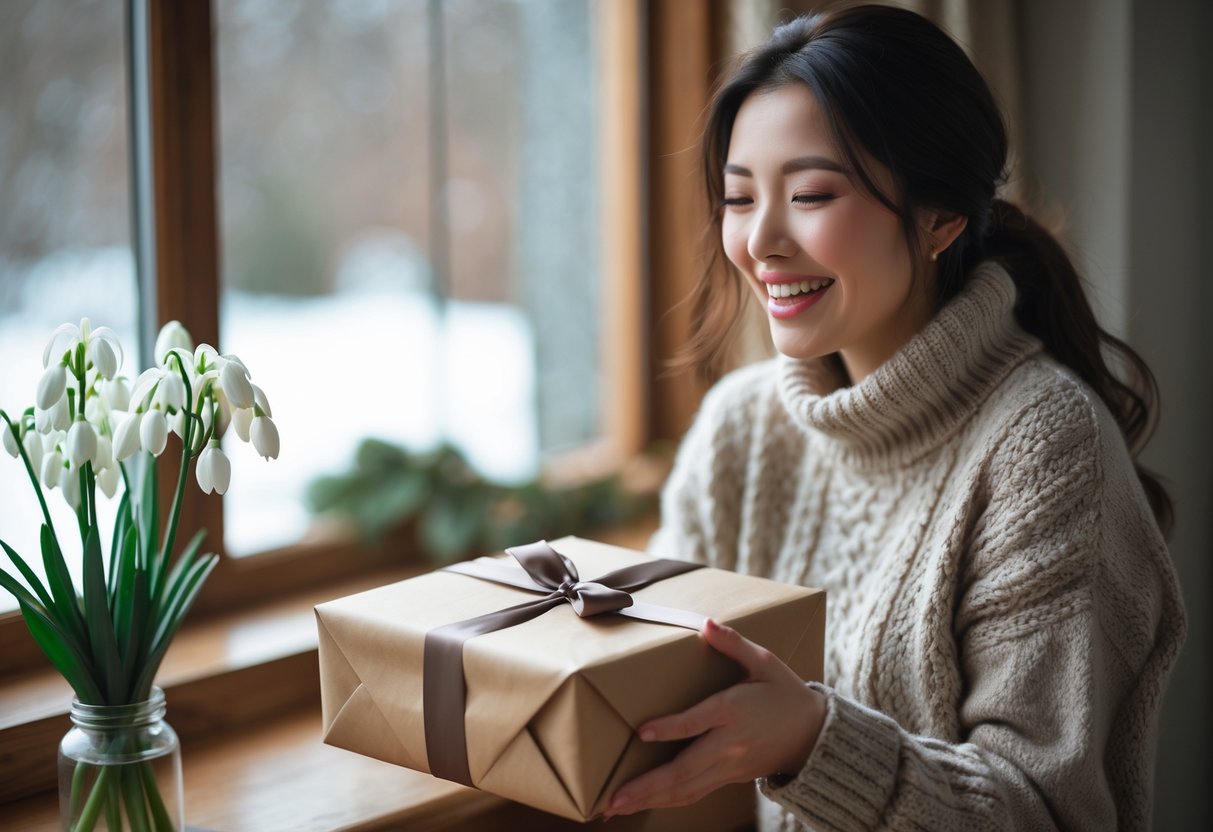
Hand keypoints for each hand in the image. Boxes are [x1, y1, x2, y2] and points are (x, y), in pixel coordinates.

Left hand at [603, 617, 825, 818]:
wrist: (814, 734)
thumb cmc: (786, 692)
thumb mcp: (765, 661)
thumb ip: (733, 644)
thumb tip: (706, 624)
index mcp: (734, 711)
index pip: (697, 722)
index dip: (669, 728)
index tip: (641, 732)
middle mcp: (729, 744)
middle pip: (685, 769)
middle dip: (647, 785)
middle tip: (614, 798)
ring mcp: (730, 766)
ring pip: (686, 788)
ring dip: (650, 799)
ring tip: (616, 807)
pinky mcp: (729, 777)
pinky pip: (695, 793)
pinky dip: (668, 801)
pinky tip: (646, 804)